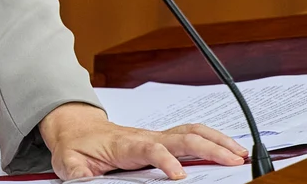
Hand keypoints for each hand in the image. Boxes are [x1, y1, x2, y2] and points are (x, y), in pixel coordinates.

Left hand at [37, 102, 247, 179]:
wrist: (78, 127)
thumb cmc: (77, 145)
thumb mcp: (67, 161)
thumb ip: (75, 172)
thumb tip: (81, 180)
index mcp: (125, 144)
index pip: (151, 149)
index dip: (166, 160)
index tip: (179, 176)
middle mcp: (146, 136)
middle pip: (183, 136)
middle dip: (209, 147)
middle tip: (233, 161)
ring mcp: (157, 136)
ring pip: (192, 132)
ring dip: (217, 140)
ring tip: (240, 153)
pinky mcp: (163, 139)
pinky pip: (191, 135)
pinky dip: (212, 139)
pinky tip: (227, 148)